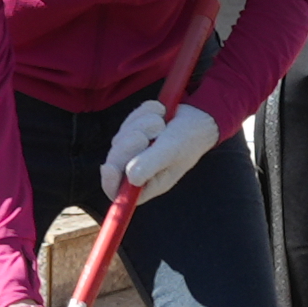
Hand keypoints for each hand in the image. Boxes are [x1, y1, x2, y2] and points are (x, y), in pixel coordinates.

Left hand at [103, 96, 218, 201]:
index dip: (110, 183)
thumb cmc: (189, 139)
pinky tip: (160, 114)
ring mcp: (133, 150)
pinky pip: (128, 120)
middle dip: (130, 144)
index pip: (119, 193)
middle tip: (148, 135)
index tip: (109, 167)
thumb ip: (151, 163)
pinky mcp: (133, 131)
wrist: (198, 117)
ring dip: (141, 124)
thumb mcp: (172, 151)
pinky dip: (144, 114)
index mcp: (148, 184)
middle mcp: (137, 170)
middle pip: (114, 162)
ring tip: (162, 123)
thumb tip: (130, 177)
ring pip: (120, 137)